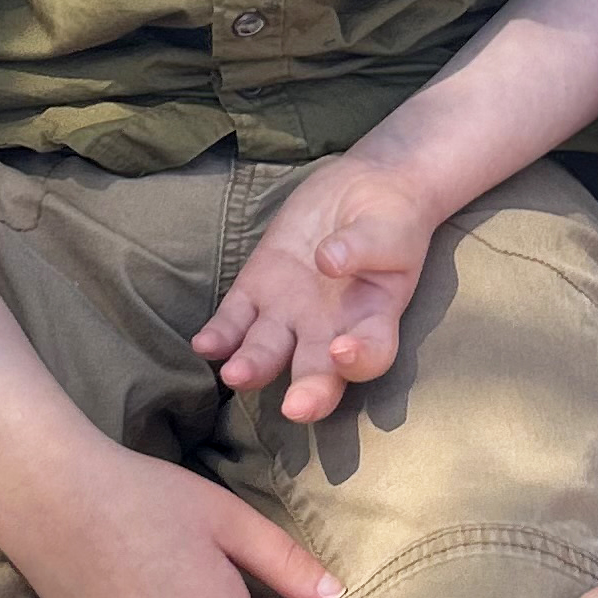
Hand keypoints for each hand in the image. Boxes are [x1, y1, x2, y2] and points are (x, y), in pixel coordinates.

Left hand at [193, 156, 443, 423]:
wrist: (361, 188)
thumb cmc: (392, 216)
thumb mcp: (390, 226)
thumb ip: (364, 245)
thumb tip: (329, 260)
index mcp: (374, 317)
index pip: (373, 353)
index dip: (360, 360)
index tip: (342, 352)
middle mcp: (330, 328)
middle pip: (318, 373)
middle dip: (308, 394)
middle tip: (295, 409)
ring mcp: (291, 313)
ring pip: (269, 353)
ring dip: (252, 368)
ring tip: (236, 375)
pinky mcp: (258, 288)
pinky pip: (235, 320)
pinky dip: (220, 335)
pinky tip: (206, 344)